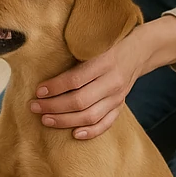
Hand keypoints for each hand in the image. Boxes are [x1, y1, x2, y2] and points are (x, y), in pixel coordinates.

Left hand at [29, 17, 175, 139]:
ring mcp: (118, 96)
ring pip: (90, 116)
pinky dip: (91, 132)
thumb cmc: (109, 42)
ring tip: (45, 119)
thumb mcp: (94, 41)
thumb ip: (75, 51)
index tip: (38, 91)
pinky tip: (74, 134)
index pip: (76, 79)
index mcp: (104, 61)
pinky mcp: (120, 105)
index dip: (55, 87)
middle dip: (54, 106)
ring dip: (65, 120)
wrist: (141, 49)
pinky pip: (107, 123)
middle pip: (80, 101)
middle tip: (34, 107)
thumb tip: (43, 62)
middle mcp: (113, 81)